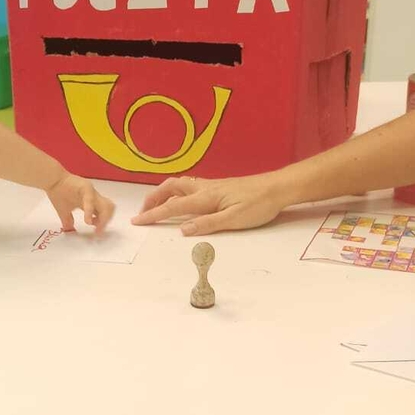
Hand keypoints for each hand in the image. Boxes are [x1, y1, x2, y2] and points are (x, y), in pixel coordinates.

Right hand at [46, 173, 114, 234]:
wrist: (52, 180)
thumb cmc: (58, 193)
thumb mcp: (63, 212)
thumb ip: (68, 221)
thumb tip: (69, 231)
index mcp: (91, 203)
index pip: (104, 213)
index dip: (103, 224)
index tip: (97, 233)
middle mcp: (94, 197)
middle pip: (110, 209)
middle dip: (106, 222)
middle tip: (98, 232)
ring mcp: (92, 192)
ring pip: (106, 204)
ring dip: (103, 218)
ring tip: (95, 226)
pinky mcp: (86, 187)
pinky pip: (91, 200)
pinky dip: (91, 212)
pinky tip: (88, 221)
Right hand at [131, 173, 290, 234]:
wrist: (278, 188)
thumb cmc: (259, 204)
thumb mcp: (235, 219)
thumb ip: (207, 224)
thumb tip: (182, 229)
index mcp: (206, 198)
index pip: (173, 206)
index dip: (153, 214)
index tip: (137, 221)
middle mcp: (204, 188)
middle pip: (170, 188)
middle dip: (153, 199)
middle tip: (143, 212)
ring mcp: (211, 186)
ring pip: (179, 185)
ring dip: (163, 194)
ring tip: (157, 206)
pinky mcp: (218, 187)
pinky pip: (189, 186)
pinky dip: (176, 192)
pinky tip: (180, 200)